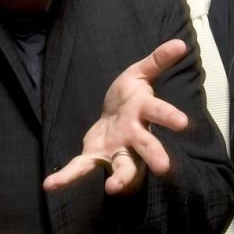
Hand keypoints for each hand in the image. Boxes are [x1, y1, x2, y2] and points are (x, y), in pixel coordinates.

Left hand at [43, 39, 189, 194]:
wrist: (112, 113)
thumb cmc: (130, 96)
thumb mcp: (140, 73)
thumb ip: (157, 60)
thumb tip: (180, 44)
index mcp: (144, 113)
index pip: (159, 113)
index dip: (170, 116)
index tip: (183, 123)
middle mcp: (134, 137)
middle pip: (147, 147)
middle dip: (154, 156)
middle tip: (164, 168)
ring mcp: (116, 150)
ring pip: (123, 167)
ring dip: (121, 179)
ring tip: (113, 189)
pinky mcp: (95, 157)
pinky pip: (81, 169)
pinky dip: (66, 178)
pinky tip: (50, 185)